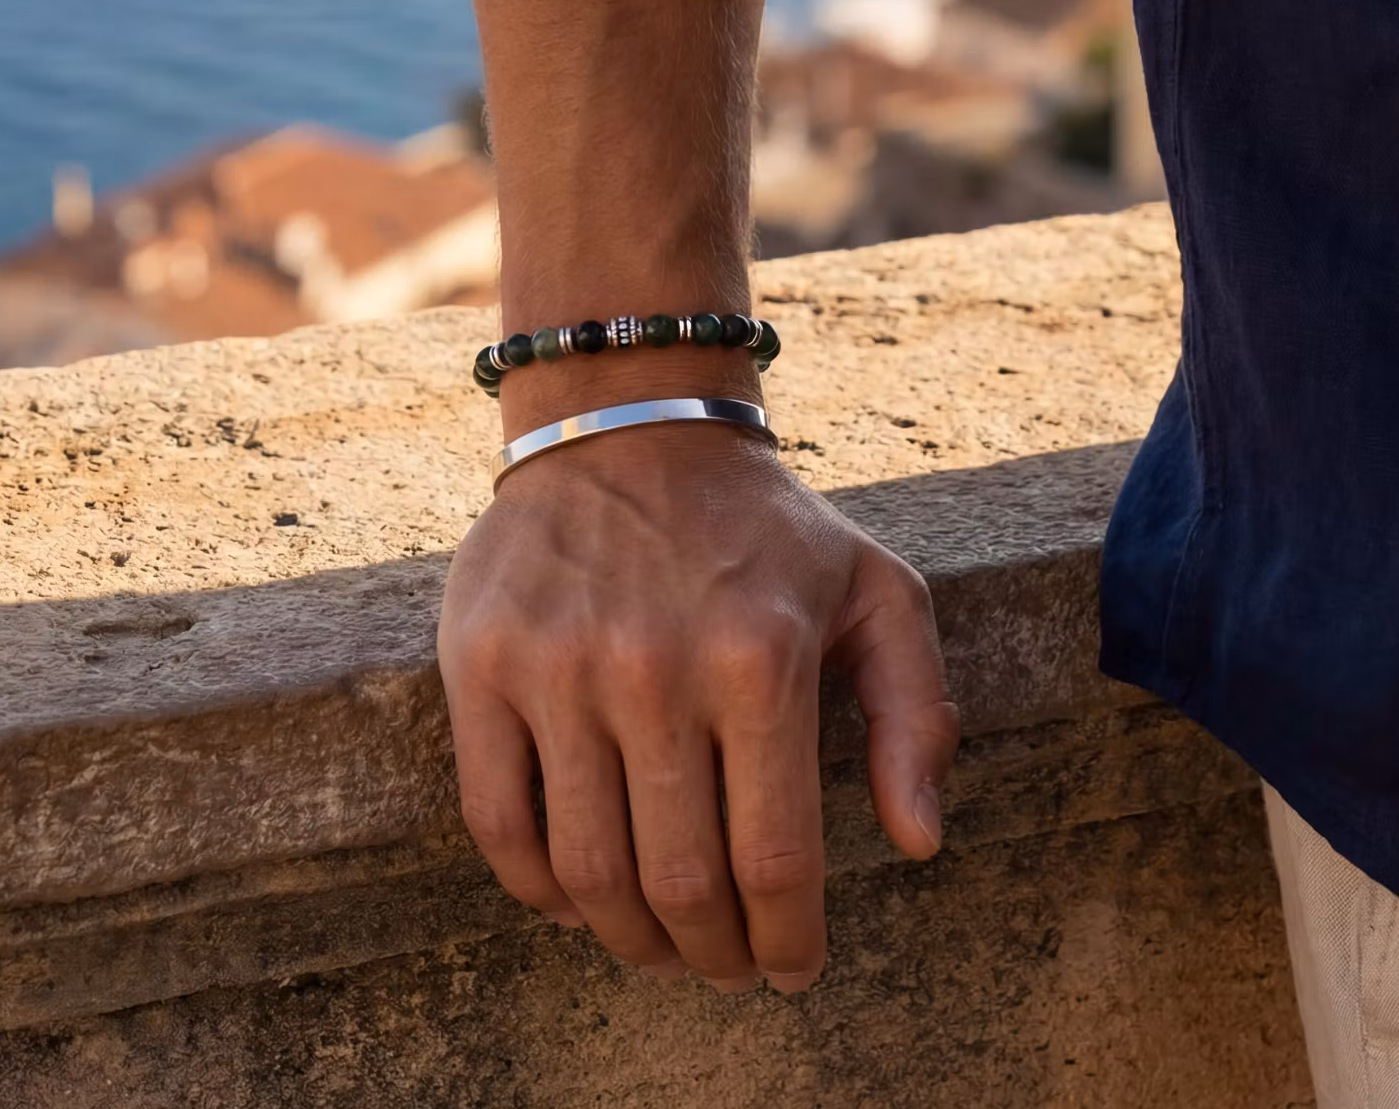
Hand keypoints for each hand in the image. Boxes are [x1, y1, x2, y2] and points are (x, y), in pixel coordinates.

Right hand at [438, 423, 959, 992]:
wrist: (630, 426)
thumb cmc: (765, 529)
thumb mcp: (877, 592)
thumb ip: (916, 712)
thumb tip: (917, 842)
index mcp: (761, 657)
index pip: (777, 862)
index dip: (789, 943)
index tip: (793, 970)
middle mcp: (656, 666)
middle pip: (680, 885)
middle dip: (712, 957)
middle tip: (725, 966)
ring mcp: (558, 666)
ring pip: (589, 871)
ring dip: (631, 940)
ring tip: (661, 944)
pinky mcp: (480, 663)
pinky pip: (500, 823)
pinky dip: (539, 891)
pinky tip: (578, 898)